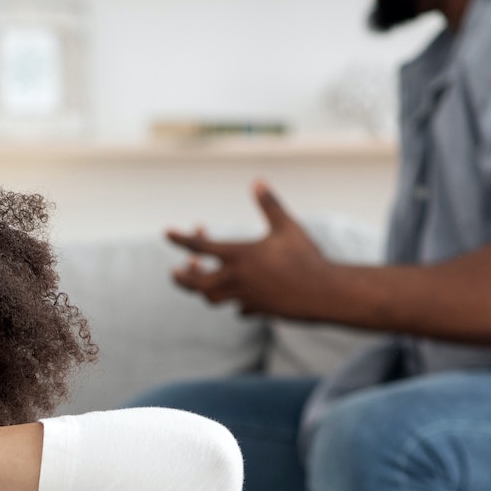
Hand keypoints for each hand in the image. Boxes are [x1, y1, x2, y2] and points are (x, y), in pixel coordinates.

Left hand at [166, 182, 335, 320]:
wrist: (323, 293)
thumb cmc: (306, 257)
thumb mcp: (287, 226)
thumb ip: (269, 205)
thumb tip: (258, 181)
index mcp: (239, 255)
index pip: (200, 245)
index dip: (181, 238)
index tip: (167, 233)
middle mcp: (236, 279)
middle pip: (196, 283)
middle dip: (182, 278)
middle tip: (176, 270)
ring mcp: (245, 297)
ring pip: (212, 298)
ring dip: (202, 289)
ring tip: (202, 279)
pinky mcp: (257, 309)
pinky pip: (238, 309)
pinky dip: (234, 302)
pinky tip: (238, 299)